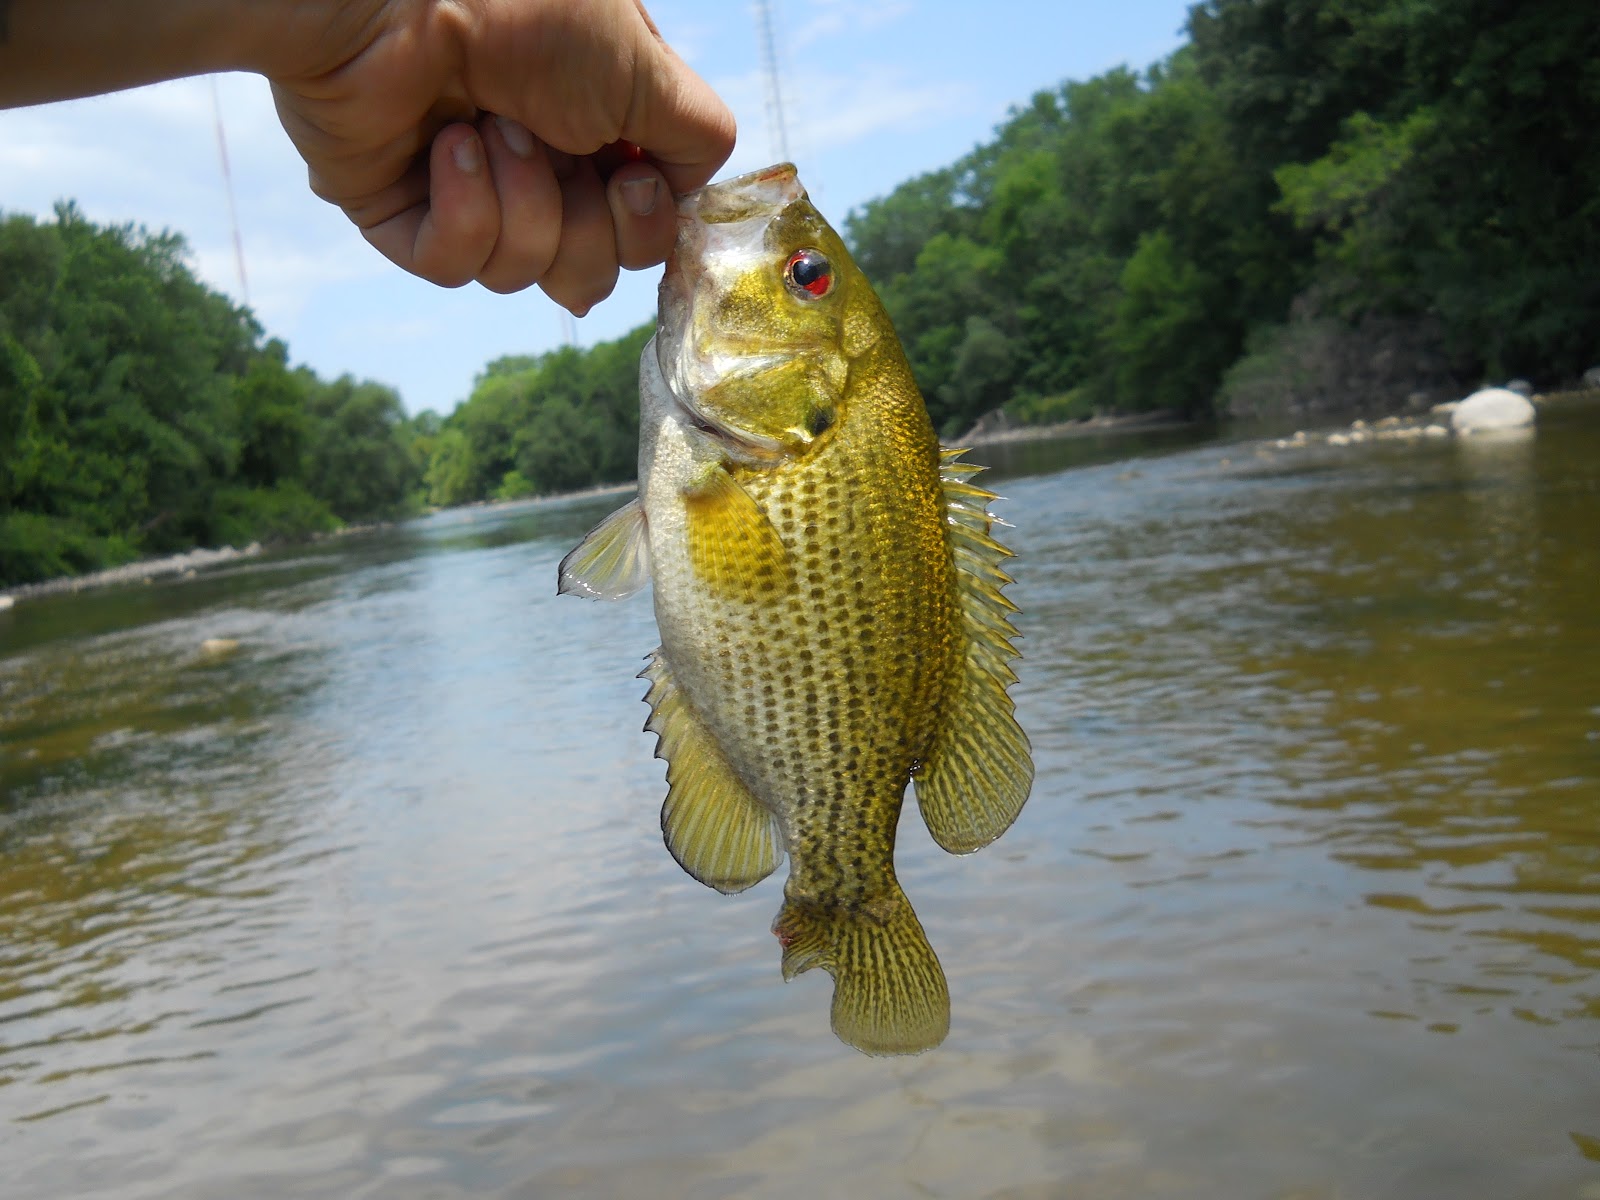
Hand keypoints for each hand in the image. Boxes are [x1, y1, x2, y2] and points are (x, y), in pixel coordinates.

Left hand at [265, 0, 734, 311]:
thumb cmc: (525, 8)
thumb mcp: (645, 67)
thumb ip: (696, 138)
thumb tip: (681, 195)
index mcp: (598, 130)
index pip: (642, 232)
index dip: (644, 228)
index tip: (631, 181)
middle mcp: (540, 165)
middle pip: (591, 271)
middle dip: (581, 224)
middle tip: (552, 142)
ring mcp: (471, 192)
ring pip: (525, 273)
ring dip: (520, 201)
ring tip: (486, 124)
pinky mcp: (403, 213)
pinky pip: (454, 266)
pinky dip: (463, 211)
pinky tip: (446, 147)